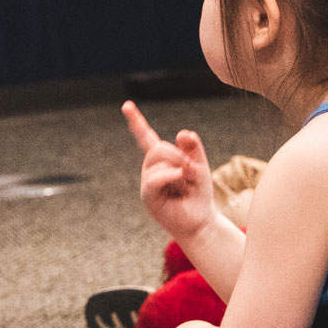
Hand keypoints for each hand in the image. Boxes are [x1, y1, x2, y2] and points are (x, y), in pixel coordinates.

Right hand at [123, 101, 216, 244]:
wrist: (200, 221)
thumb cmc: (198, 194)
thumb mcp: (200, 165)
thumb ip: (193, 147)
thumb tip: (182, 132)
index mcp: (162, 160)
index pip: (146, 138)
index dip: (136, 122)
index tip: (126, 106)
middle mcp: (151, 169)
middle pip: (157, 148)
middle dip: (178, 155)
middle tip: (190, 170)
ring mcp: (148, 182)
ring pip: (157, 159)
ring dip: (178, 167)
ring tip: (185, 183)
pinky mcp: (148, 196)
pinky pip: (154, 178)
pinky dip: (169, 175)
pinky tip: (179, 177)